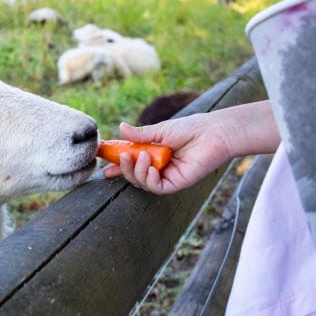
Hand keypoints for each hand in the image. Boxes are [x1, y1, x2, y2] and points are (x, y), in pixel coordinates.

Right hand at [102, 116, 232, 193]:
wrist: (213, 133)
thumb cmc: (190, 129)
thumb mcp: (160, 130)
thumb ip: (140, 134)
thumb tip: (120, 127)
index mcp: (153, 155)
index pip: (131, 163)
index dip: (116, 167)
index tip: (103, 166)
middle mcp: (158, 168)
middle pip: (134, 175)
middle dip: (124, 168)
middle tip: (122, 156)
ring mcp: (167, 176)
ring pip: (142, 183)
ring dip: (137, 171)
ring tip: (141, 157)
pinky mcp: (177, 183)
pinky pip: (157, 188)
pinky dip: (150, 179)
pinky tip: (152, 168)